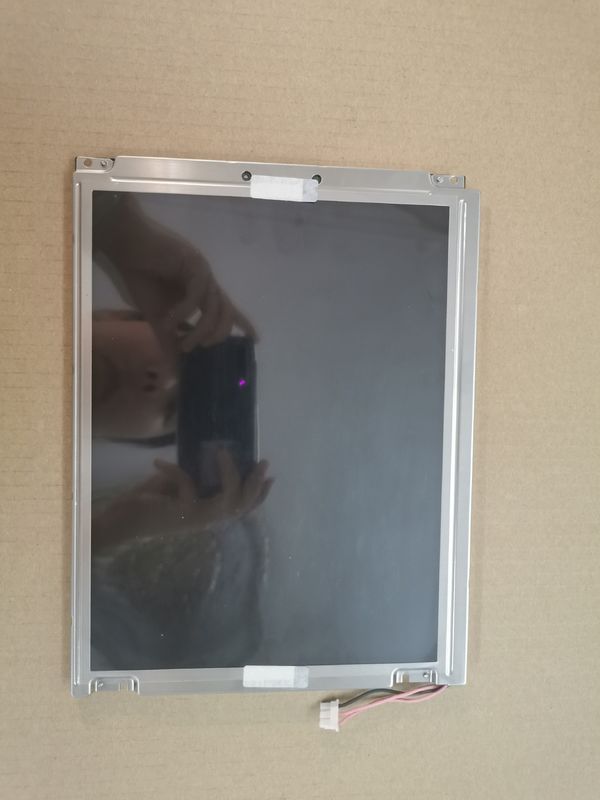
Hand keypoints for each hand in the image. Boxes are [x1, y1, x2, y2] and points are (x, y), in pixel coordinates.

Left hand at [92, 452, 272, 551]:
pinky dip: (174, 470)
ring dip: (230, 475)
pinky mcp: (181, 513)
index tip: (272, 477)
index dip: (259, 496)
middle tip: (263, 463)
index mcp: (207, 513)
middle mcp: (206, 519)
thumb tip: (213, 454)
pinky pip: (187, 484)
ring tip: (223, 451)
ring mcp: (195, 519)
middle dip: (256, 484)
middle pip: (242, 506)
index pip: (241, 508)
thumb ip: (195, 477)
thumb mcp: (176, 485)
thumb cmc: (146, 503)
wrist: (120, 521)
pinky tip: (158, 463)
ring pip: (228, 501)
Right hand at [97, 196, 256, 350]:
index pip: (227, 309)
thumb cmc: (141, 276)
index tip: (255, 340)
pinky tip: (170, 321)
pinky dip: (185, 311)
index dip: (243, 323)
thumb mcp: (156, 315)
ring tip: (185, 345)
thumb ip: (168, 338)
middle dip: (219, 333)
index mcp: (201, 292)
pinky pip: (198, 293)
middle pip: (226, 311)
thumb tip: (175, 367)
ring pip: (214, 306)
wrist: (125, 246)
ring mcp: (202, 271)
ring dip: (201, 329)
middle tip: (203, 348)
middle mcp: (206, 282)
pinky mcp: (193, 262)